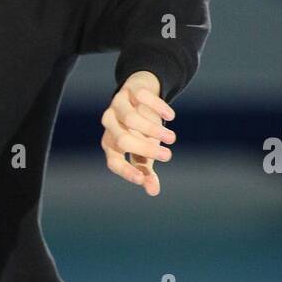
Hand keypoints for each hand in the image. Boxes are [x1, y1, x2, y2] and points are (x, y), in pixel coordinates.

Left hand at [100, 71, 175, 196]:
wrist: (141, 94)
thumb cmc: (140, 130)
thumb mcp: (143, 152)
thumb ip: (146, 172)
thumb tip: (153, 192)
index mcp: (110, 144)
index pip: (114, 161)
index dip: (126, 171)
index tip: (142, 178)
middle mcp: (109, 125)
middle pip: (123, 140)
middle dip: (146, 149)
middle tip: (169, 156)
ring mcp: (117, 105)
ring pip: (130, 119)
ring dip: (153, 130)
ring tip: (172, 139)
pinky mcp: (130, 89)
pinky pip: (142, 98)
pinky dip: (157, 107)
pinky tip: (170, 117)